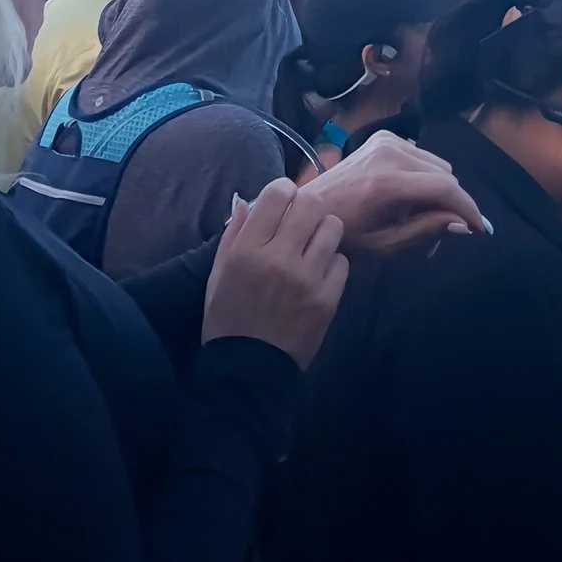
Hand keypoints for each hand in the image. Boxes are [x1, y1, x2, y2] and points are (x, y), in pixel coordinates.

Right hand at [203, 180, 345, 365]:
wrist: (247, 370)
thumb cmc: (227, 318)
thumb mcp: (218, 273)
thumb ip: (234, 233)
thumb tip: (248, 201)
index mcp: (247, 250)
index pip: (277, 193)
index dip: (283, 191)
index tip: (282, 202)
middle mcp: (279, 258)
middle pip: (311, 203)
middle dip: (306, 207)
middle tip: (300, 221)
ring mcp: (307, 278)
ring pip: (333, 227)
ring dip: (323, 232)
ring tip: (312, 247)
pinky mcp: (328, 299)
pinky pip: (343, 261)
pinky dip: (332, 263)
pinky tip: (318, 274)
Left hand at [297, 132, 486, 253]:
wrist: (309, 208)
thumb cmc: (344, 234)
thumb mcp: (384, 244)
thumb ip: (426, 231)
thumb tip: (464, 225)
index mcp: (386, 182)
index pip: (445, 187)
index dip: (468, 208)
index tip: (481, 230)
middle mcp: (389, 152)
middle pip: (445, 174)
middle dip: (451, 203)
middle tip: (441, 232)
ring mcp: (385, 140)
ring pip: (437, 164)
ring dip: (439, 190)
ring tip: (422, 216)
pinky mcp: (382, 136)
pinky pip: (421, 156)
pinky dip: (424, 176)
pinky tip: (409, 197)